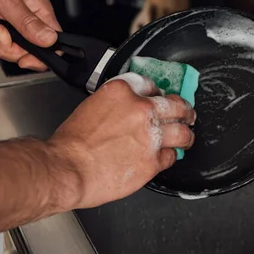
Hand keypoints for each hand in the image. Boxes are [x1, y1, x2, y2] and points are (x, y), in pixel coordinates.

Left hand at [0, 0, 60, 70]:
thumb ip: (29, 23)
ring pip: (6, 49)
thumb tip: (50, 40)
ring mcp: (9, 25)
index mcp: (38, 10)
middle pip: (26, 51)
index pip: (52, 42)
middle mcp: (26, 19)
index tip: (25, 59)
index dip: (41, 55)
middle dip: (7, 45)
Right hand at [49, 74, 195, 209]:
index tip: (159, 97)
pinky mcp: (153, 161)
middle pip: (175, 104)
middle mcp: (141, 110)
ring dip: (186, 134)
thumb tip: (127, 110)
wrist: (67, 169)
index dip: (156, 92)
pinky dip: (170, 156)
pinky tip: (167, 156)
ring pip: (182, 132)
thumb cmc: (71, 143)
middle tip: (187, 113)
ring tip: (187, 136)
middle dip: (183, 109)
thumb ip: (116, 104)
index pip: (150, 85)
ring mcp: (150, 135)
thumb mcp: (91, 107)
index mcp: (123, 92)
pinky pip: (171, 156)